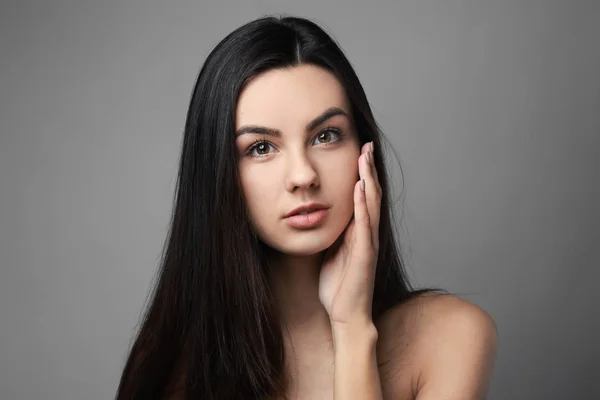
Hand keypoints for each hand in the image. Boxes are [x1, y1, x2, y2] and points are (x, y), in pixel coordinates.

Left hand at [319, 141, 381, 325]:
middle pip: (370, 194)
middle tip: (366, 144)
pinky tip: (360, 187)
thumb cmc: (337, 285)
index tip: (358, 151)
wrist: (346, 314)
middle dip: (368, 169)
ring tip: (365, 157)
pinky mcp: (364, 255)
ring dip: (368, 179)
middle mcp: (367, 233)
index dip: (362, 174)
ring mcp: (368, 243)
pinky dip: (362, 205)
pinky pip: (364, 225)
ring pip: (370, 204)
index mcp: (358, 232)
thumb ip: (332, 232)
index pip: (363, 197)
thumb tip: (319, 213)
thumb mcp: (330, 251)